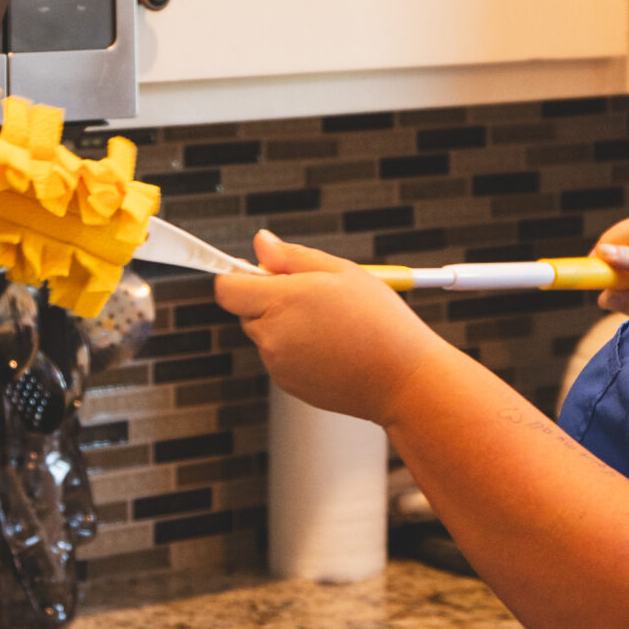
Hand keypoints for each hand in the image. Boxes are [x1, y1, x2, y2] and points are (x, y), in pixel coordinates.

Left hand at [215, 230, 438, 421]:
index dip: (237, 275)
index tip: (254, 270)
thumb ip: (293, 257)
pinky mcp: (289, 385)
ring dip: (285, 325)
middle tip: (312, 295)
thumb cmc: (380, 322)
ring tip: (331, 325)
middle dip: (269, 299)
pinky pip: (281, 358)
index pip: (227, 288)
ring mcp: (279, 364)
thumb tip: (261, 243)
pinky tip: (332, 348)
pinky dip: (297, 350)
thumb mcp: (342, 272)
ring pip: (266, 335)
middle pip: (246, 310)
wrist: (402, 379)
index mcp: (283, 301)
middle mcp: (273, 335)